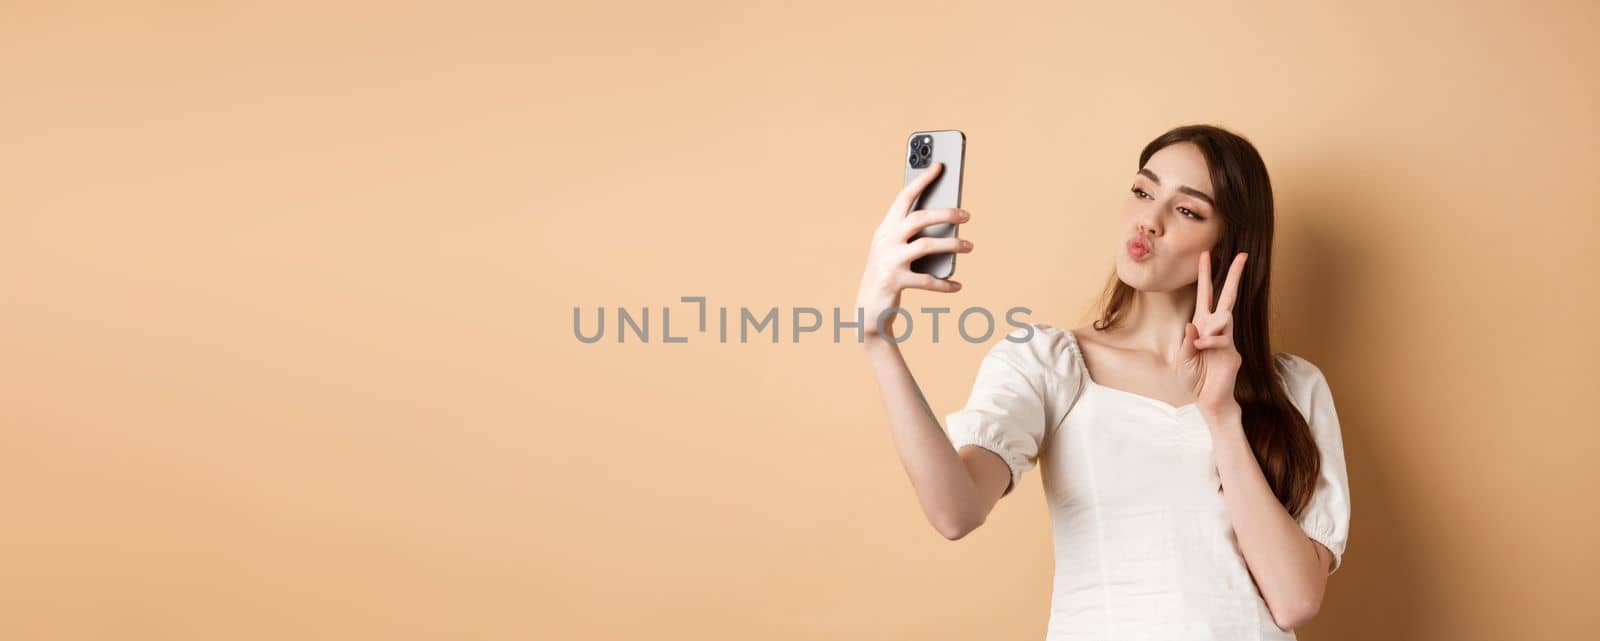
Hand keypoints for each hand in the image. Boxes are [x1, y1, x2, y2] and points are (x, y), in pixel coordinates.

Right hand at [854, 162, 972, 340]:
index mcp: (885, 229)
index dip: (921, 180)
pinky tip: (957, 285)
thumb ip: (914, 236)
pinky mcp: (893, 281)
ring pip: (926, 245)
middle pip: (918, 218)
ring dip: (952, 245)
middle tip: (967, 215)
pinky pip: (926, 280)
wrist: (868, 309)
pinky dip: (944, 283)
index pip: (904, 198)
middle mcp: (884, 241)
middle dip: (946, 213)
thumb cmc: (888, 274)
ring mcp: (888, 261)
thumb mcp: (896, 251)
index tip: (940, 165)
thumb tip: (949, 222)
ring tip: (969, 246)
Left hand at [1177, 250, 1247, 418]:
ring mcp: (1227, 339)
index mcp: (1201, 326)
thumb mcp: (1182, 359)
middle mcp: (1216, 329)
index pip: (1205, 296)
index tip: (1207, 254)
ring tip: (1201, 344)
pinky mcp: (1232, 352)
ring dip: (1212, 326)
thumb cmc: (1194, 379)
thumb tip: (1193, 325)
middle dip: (1234, 275)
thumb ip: (1186, 343)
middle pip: (1227, 297)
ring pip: (1224, 317)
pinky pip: (1222, 339)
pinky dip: (1209, 343)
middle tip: (1242, 254)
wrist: (1208, 400)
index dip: (1206, 275)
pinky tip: (1201, 349)